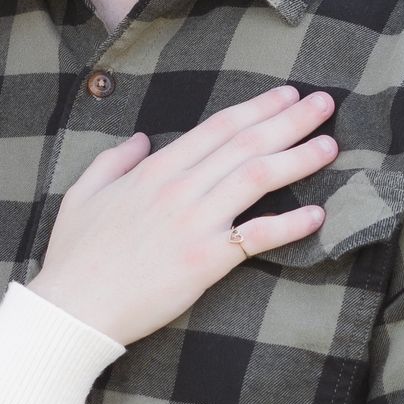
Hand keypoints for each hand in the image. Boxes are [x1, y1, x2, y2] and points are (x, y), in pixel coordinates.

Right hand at [34, 85, 337, 344]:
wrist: (74, 308)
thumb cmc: (75, 256)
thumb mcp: (83, 195)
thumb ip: (113, 161)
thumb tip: (139, 140)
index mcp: (153, 170)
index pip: (217, 128)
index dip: (257, 108)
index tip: (286, 95)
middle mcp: (180, 189)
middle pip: (246, 144)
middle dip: (290, 120)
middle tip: (324, 104)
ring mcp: (195, 224)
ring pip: (257, 178)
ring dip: (299, 159)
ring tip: (330, 146)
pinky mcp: (205, 262)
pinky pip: (257, 237)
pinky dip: (291, 224)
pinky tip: (318, 214)